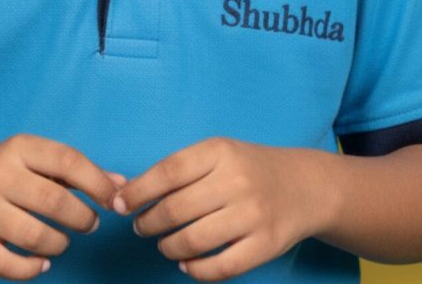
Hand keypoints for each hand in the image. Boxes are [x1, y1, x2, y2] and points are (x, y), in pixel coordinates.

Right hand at [0, 133, 123, 279]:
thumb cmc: (3, 174)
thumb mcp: (34, 160)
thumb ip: (75, 171)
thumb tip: (121, 185)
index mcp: (18, 148)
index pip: (67, 161)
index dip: (97, 183)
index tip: (114, 201)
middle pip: (54, 201)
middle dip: (82, 218)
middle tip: (89, 224)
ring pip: (34, 236)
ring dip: (59, 244)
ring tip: (63, 241)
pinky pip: (7, 265)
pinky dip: (32, 270)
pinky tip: (41, 263)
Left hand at [111, 137, 338, 280]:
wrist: (304, 185)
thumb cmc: (247, 168)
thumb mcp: (218, 153)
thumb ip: (180, 169)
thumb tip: (129, 192)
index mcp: (219, 151)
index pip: (167, 172)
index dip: (137, 191)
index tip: (118, 204)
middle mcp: (236, 181)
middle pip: (176, 209)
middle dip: (148, 223)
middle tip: (141, 227)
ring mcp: (252, 214)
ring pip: (194, 240)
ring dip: (168, 247)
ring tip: (164, 244)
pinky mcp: (265, 245)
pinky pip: (220, 266)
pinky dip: (195, 270)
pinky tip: (186, 263)